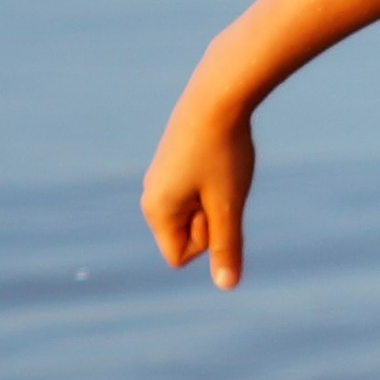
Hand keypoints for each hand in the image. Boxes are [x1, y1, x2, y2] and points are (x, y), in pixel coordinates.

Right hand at [141, 94, 254, 288]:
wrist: (217, 94)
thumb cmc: (224, 152)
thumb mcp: (229, 204)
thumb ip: (227, 247)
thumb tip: (227, 285)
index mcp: (155, 211)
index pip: (179, 257)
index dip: (207, 239)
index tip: (215, 204)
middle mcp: (150, 196)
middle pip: (187, 235)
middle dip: (211, 217)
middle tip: (220, 180)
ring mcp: (160, 177)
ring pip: (195, 211)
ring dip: (215, 197)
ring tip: (219, 165)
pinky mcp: (173, 161)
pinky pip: (197, 190)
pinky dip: (213, 179)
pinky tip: (217, 153)